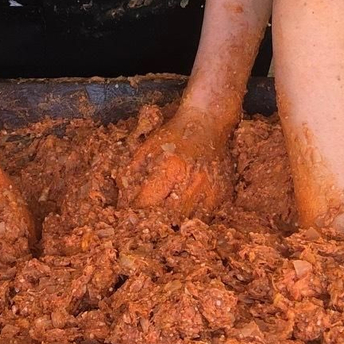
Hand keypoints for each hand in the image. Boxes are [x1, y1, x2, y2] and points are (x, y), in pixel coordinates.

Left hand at [118, 103, 234, 216]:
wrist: (207, 122)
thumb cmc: (174, 133)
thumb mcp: (147, 146)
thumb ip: (133, 171)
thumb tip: (123, 198)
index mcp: (171, 167)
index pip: (148, 201)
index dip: (136, 210)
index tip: (130, 213)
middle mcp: (192, 181)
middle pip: (168, 216)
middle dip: (154, 220)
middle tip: (146, 221)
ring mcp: (209, 189)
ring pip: (187, 220)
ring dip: (173, 222)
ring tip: (164, 221)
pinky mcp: (221, 193)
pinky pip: (204, 217)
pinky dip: (192, 218)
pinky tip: (183, 214)